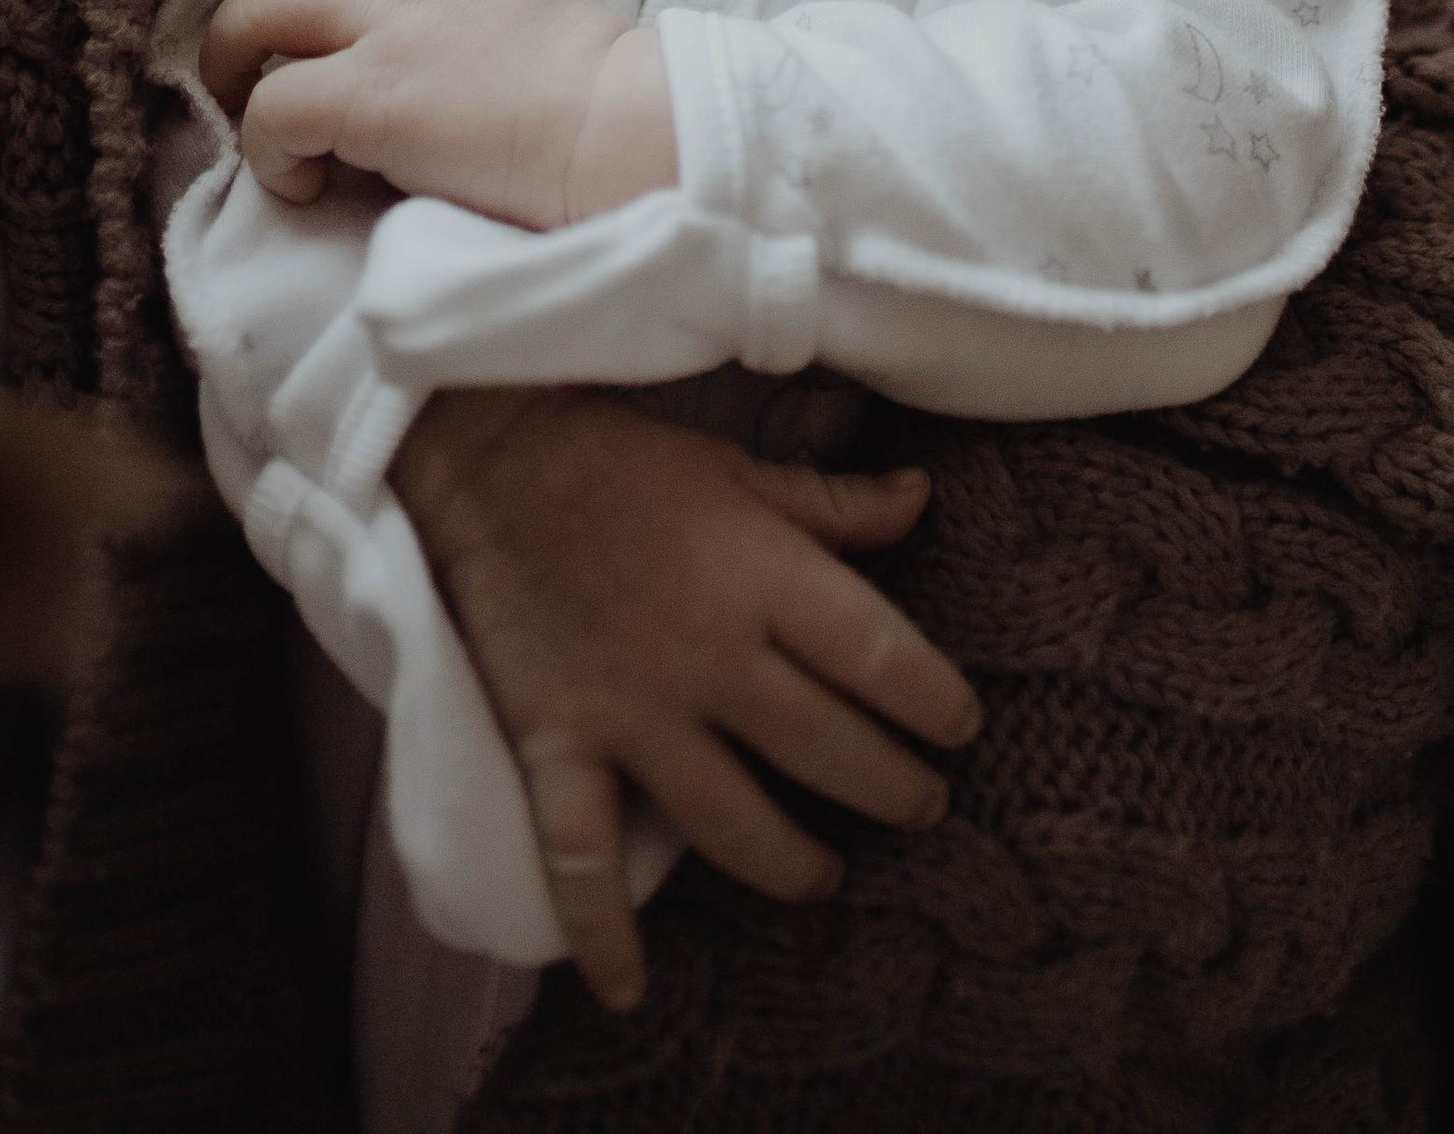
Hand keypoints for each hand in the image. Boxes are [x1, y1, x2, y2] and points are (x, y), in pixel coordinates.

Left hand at [198, 0, 678, 223]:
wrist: (630, 138)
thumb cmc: (612, 104)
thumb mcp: (547, 13)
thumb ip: (487, 4)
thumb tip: (450, 43)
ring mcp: (394, 26)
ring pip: (263, 2)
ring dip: (226, 46)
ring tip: (230, 89)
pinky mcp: (368, 94)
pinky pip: (272, 108)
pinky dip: (265, 147)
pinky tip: (297, 180)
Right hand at [396, 383, 979, 1010]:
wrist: (492, 461)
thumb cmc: (629, 462)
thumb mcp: (741, 469)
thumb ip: (834, 504)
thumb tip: (922, 498)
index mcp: (763, 577)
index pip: (877, 654)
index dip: (932, 699)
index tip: (961, 726)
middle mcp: (709, 656)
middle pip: (822, 747)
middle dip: (889, 787)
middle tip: (924, 806)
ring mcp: (632, 711)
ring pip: (730, 819)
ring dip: (790, 863)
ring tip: (827, 877)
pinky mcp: (559, 744)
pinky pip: (579, 853)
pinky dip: (599, 930)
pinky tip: (626, 992)